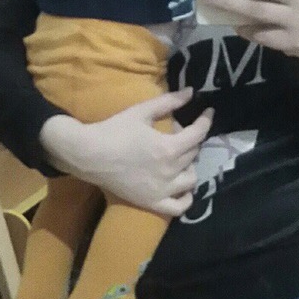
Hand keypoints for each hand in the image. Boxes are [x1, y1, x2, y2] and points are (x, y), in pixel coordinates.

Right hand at [39, 88, 213, 215]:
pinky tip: (182, 186)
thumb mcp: (142, 111)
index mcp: (168, 148)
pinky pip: (179, 207)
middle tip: (179, 131)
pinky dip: (186, 198)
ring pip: (192, 179)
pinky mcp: (152, 203)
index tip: (209, 112)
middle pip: (194, 154)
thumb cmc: (115, 130)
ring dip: (191, 165)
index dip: (206, 120)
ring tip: (179, 157)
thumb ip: (169, 101)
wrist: (89, 155)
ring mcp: (162, 190)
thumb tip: (190, 92)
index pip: (198, 133)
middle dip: (192, 139)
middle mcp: (169, 171)